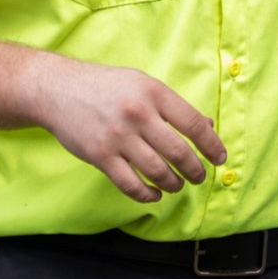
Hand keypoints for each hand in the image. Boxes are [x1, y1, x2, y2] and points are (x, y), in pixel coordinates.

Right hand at [30, 54, 224, 203]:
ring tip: (177, 184)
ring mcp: (118, 137)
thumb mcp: (142, 84)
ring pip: (158, 171)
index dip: (212, 145)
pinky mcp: (101, 156)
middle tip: (199, 176)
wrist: (58, 89)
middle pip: (179, 152)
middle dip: (195, 170)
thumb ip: (172, 106)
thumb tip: (207, 127)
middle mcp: (138, 114)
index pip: (193, 124)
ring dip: (174, 183)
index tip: (219, 158)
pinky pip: (131, 185)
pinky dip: (147, 194)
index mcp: (152, 92)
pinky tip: (154, 193)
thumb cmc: (105, 86)